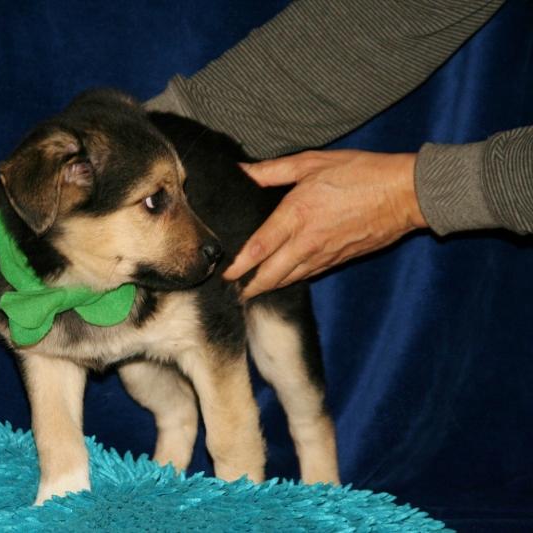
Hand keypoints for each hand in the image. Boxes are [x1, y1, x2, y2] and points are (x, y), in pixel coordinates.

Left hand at [223, 150, 426, 298]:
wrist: (405, 194)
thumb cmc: (360, 173)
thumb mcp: (312, 162)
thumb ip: (272, 170)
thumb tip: (242, 171)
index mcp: (296, 215)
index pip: (258, 249)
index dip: (238, 266)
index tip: (225, 274)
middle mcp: (307, 241)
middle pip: (270, 276)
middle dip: (250, 287)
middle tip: (234, 291)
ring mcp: (324, 255)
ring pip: (289, 280)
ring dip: (269, 287)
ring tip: (252, 290)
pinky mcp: (338, 260)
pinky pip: (308, 275)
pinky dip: (292, 280)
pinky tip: (284, 279)